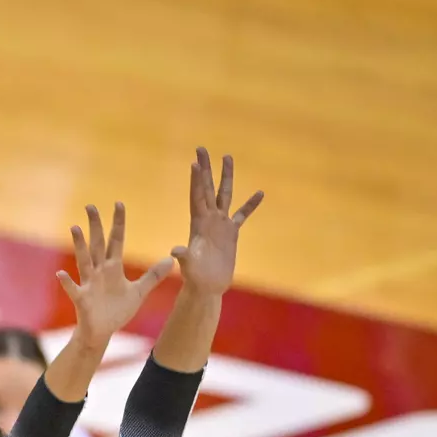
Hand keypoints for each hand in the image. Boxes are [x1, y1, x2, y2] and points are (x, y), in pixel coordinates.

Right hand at [55, 203, 172, 346]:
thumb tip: (171, 260)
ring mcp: (89, 284)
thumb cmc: (117, 311)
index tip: (119, 203)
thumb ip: (153, 275)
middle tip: (90, 206)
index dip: (118, 223)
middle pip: (97, 244)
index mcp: (113, 267)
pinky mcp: (82, 299)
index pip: (116, 240)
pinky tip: (60, 273)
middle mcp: (100, 271)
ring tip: (75, 228)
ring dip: (79, 245)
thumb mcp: (139, 291)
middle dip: (95, 226)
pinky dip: (67, 282)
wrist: (102, 332)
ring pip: (84, 260)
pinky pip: (73, 289)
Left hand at [170, 147, 262, 296]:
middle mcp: (208, 220)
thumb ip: (184, 256)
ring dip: (226, 177)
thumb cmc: (195, 278)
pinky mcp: (231, 233)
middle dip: (206, 168)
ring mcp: (220, 225)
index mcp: (197, 224)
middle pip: (208, 188)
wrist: (206, 288)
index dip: (196, 180)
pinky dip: (250, 205)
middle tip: (202, 148)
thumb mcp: (189, 266)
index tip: (195, 162)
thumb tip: (176, 250)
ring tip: (228, 157)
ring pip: (224, 195)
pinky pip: (242, 214)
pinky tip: (259, 193)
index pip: (197, 196)